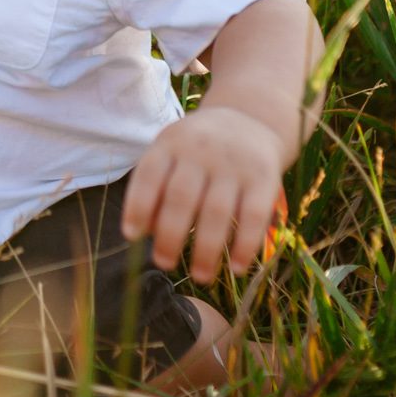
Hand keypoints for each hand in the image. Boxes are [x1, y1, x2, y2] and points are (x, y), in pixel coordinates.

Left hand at [121, 105, 285, 283]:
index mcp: (171, 143)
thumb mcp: (171, 153)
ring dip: (206, 249)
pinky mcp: (264, 178)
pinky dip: (245, 245)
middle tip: (164, 263)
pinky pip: (254, 216)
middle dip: (170, 236)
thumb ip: (154, 186)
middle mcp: (201, 150)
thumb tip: (142, 232)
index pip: (149, 175)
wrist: (249, 120)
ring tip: (199, 276)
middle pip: (181, 198)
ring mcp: (234, 164)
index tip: (131, 237)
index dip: (137, 207)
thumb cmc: (197, 149)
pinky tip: (236, 268)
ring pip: (217, 212)